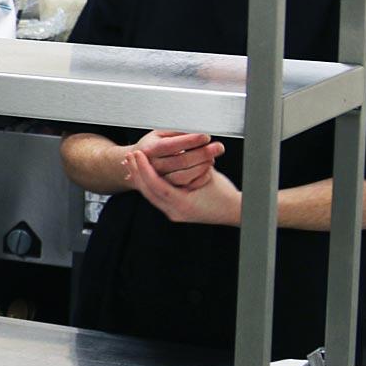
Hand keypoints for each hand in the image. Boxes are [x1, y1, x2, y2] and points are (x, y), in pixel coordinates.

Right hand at [126, 130, 224, 190]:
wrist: (139, 165)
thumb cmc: (153, 146)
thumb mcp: (160, 134)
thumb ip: (175, 131)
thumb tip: (196, 128)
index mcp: (149, 149)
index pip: (170, 145)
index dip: (190, 141)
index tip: (205, 136)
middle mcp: (152, 166)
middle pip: (180, 161)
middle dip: (202, 153)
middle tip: (218, 147)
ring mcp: (159, 179)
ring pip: (184, 176)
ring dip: (202, 166)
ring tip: (212, 158)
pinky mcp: (168, 189)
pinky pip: (186, 187)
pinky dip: (200, 178)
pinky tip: (208, 170)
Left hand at [126, 151, 241, 225]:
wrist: (237, 213)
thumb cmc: (227, 195)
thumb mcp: (208, 175)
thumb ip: (191, 164)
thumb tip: (177, 150)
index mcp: (183, 204)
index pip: (156, 185)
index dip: (145, 168)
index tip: (138, 154)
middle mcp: (176, 212)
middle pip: (148, 191)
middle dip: (137, 172)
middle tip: (129, 157)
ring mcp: (174, 214)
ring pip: (150, 195)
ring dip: (140, 178)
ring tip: (132, 164)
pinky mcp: (175, 213)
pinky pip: (156, 198)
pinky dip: (148, 185)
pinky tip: (142, 176)